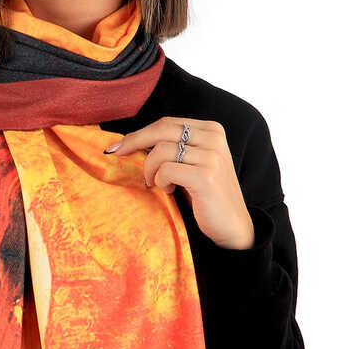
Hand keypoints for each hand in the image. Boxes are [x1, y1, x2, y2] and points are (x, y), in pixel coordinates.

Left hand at [104, 116, 255, 249]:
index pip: (166, 123)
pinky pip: (166, 170)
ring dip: (151, 170)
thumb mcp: (191, 163)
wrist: (231, 225)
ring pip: (160, 151)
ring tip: (159, 184)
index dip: (139, 133)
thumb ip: (172, 147)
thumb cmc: (204, 194)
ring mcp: (211, 157)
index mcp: (211, 130)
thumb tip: (129, 141)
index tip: (117, 146)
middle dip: (134, 142)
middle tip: (117, 155)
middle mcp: (214, 139)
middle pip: (161, 130)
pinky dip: (161, 181)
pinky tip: (170, 190)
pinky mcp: (206, 177)